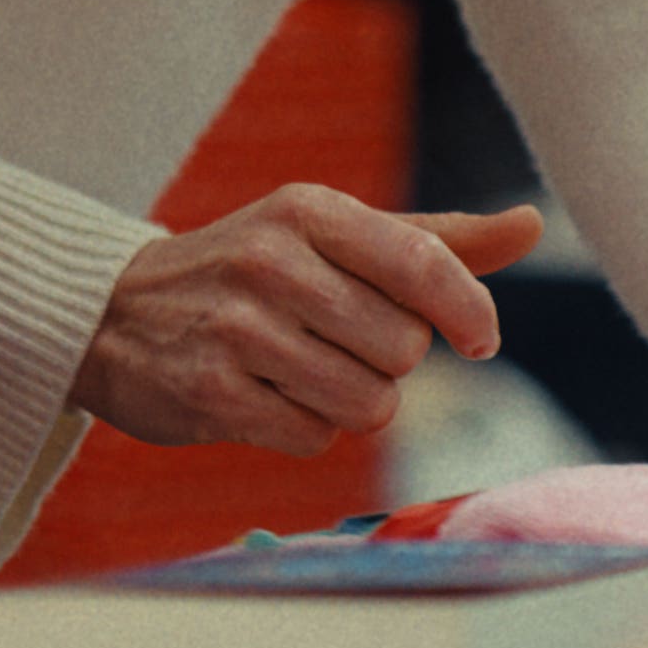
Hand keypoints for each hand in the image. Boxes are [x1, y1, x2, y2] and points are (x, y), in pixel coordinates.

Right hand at [70, 193, 537, 453]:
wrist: (115, 314)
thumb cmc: (251, 272)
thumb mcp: (332, 236)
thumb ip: (435, 239)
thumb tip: (532, 224)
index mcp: (308, 210)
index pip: (425, 263)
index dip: (469, 312)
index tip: (478, 340)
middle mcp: (270, 261)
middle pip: (403, 348)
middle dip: (389, 361)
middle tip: (341, 343)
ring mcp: (236, 329)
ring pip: (366, 403)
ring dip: (352, 403)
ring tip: (304, 373)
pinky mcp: (210, 394)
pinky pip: (313, 437)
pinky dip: (305, 429)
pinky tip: (267, 398)